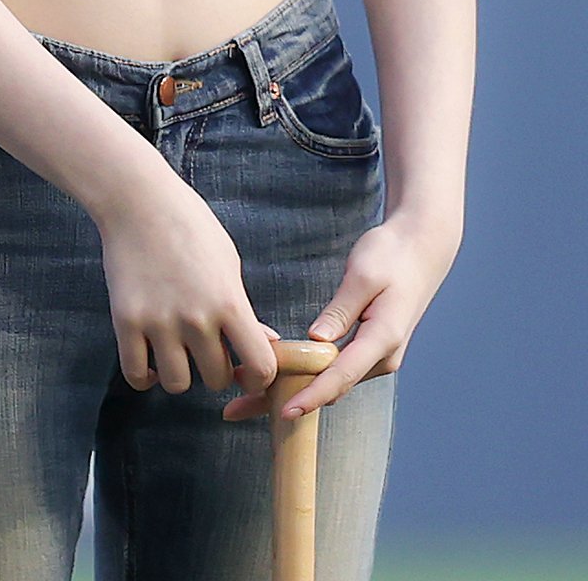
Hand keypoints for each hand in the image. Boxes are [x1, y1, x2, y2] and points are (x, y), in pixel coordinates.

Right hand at [98, 169, 278, 398]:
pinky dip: (145, 376)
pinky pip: (136, 375)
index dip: (260, 378)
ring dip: (180, 373)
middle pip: (217, 379)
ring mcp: (158, 322)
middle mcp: (196, 318)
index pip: (260, 368)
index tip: (248, 371)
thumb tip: (262, 343)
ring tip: (176, 352)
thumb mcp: (228, 261)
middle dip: (215, 369)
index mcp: (229, 302)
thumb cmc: (189, 224)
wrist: (138, 199)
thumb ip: (243, 307)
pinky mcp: (125, 321)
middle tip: (206, 349)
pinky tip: (151, 359)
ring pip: (178, 384)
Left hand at [221, 211, 460, 421]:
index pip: (341, 376)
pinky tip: (278, 377)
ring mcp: (376, 355)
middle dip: (287, 401)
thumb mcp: (362, 277)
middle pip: (331, 387)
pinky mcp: (368, 347)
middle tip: (238, 409)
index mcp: (382, 339)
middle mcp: (382, 356)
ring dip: (294, 389)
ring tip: (246, 397)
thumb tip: (316, 340)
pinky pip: (335, 369)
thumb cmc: (392, 255)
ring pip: (331, 381)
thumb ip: (339, 310)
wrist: (422, 247)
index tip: (283, 412)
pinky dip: (307, 375)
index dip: (311, 397)